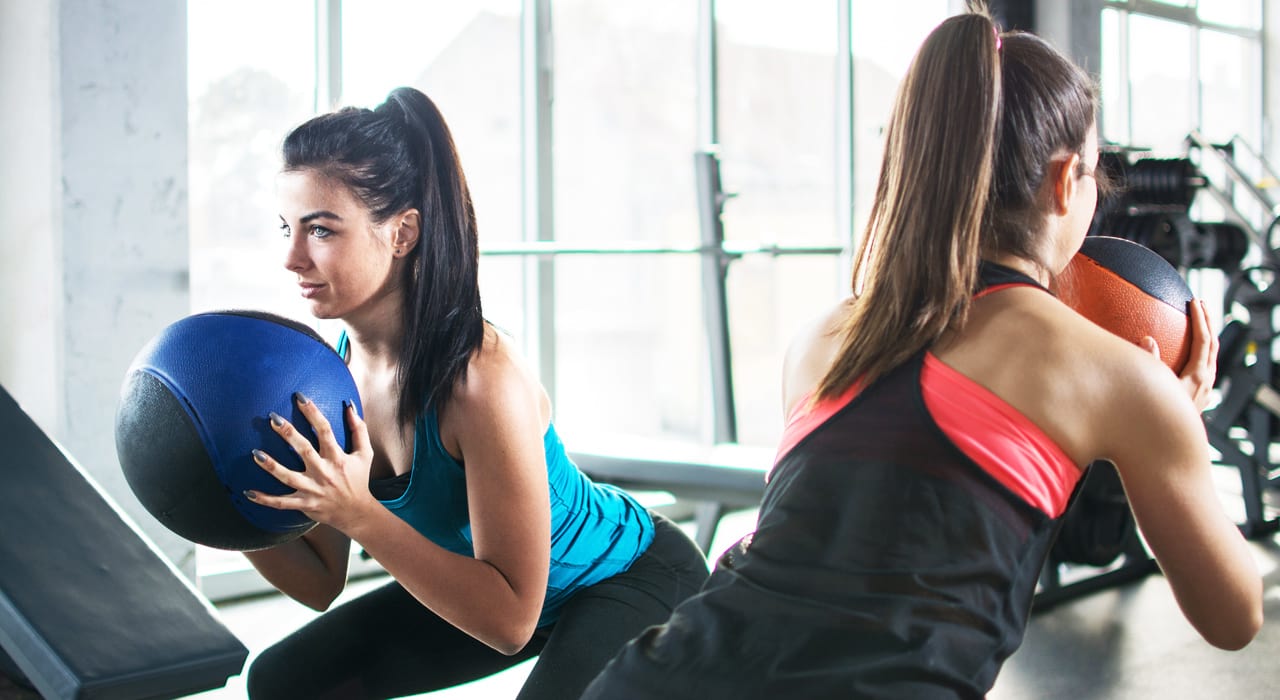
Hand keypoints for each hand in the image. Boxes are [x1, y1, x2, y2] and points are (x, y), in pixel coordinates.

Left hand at [245, 393, 376, 532]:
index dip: (313, 413)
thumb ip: (359, 429)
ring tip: (256, 453)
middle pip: (304, 450)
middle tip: (273, 418)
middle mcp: (324, 472)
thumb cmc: (358, 479)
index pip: (325, 430)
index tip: (300, 398)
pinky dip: (265, 499)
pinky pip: (282, 503)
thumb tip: (350, 406)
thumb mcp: (364, 454)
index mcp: (338, 458)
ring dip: (271, 466)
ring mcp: (312, 490)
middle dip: (288, 434)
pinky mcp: (304, 504)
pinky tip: (248, 492)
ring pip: (288, 477)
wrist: (356, 513)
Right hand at [1142, 299, 1217, 411]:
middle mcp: (1206, 380)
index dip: (1200, 319)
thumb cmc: (1158, 419)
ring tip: (1199, 321)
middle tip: (1201, 302)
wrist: (1171, 447)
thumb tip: (1148, 339)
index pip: (1204, 340)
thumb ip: (1149, 363)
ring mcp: (1205, 388)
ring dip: (1207, 335)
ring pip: (1211, 355)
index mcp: (1198, 376)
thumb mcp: (1152, 389)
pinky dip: (1200, 350)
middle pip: (1213, 343)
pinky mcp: (1200, 394)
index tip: (1194, 301)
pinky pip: (1204, 365)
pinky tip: (1188, 349)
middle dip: (1209, 321)